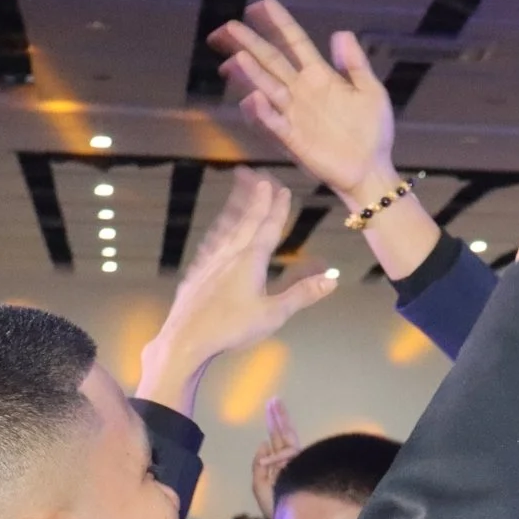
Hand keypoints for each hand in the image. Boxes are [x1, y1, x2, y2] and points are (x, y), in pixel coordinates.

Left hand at [136, 170, 338, 414]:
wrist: (185, 339)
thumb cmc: (232, 328)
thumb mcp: (274, 314)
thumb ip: (302, 294)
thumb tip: (332, 279)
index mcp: (250, 261)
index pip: (267, 228)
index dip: (276, 208)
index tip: (282, 189)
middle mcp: (230, 255)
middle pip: (246, 221)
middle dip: (257, 200)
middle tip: (263, 179)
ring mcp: (211, 263)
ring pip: (227, 229)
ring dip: (236, 209)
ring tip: (240, 192)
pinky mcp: (198, 274)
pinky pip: (212, 243)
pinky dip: (219, 231)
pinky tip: (218, 233)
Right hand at [212, 0, 397, 206]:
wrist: (371, 170)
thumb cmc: (373, 132)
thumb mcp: (371, 92)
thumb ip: (355, 64)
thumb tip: (341, 33)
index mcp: (320, 75)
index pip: (294, 42)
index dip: (278, 23)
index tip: (261, 5)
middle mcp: (301, 90)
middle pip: (271, 60)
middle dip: (249, 43)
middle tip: (227, 27)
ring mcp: (295, 113)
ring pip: (267, 87)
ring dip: (251, 73)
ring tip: (236, 58)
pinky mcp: (293, 138)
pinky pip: (274, 122)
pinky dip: (263, 112)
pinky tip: (253, 99)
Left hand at [251, 398, 300, 518]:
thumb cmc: (276, 507)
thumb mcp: (259, 486)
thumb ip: (259, 464)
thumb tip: (264, 442)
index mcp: (281, 467)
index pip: (276, 444)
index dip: (273, 427)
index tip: (271, 410)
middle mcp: (290, 463)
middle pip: (283, 436)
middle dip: (278, 418)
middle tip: (274, 400)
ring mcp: (298, 463)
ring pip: (287, 437)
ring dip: (280, 419)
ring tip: (273, 402)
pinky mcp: (304, 464)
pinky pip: (287, 452)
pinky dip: (275, 455)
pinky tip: (269, 452)